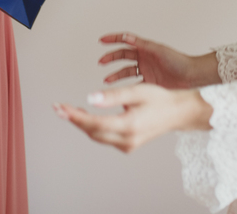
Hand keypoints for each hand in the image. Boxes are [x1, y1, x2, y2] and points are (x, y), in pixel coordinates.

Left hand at [53, 84, 211, 153]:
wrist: (177, 113)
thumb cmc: (159, 99)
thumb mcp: (136, 92)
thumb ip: (112, 96)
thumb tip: (89, 98)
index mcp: (129, 126)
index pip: (94, 123)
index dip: (74, 116)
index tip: (60, 108)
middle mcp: (127, 140)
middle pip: (92, 132)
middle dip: (74, 120)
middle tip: (58, 107)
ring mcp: (128, 145)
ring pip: (97, 136)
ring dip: (82, 124)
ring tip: (68, 111)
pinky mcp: (128, 145)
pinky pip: (105, 137)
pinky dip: (93, 127)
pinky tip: (86, 116)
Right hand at [98, 32, 206, 88]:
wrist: (191, 77)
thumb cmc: (178, 61)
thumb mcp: (158, 50)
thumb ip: (142, 44)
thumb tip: (127, 37)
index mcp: (145, 48)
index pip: (126, 41)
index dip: (113, 39)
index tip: (101, 40)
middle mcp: (144, 59)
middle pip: (122, 56)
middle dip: (110, 58)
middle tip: (101, 62)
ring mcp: (146, 72)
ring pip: (125, 72)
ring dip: (115, 75)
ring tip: (107, 80)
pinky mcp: (149, 84)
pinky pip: (133, 85)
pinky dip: (125, 88)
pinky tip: (120, 91)